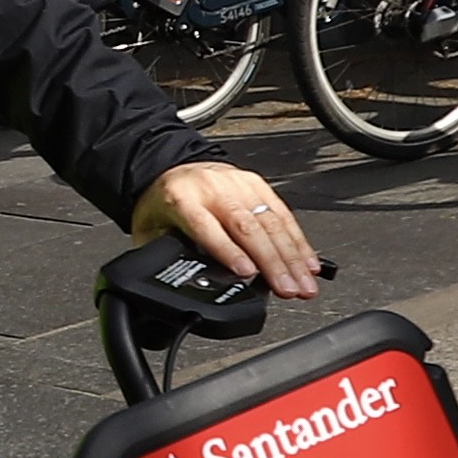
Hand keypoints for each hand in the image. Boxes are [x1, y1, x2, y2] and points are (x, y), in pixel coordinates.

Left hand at [139, 153, 326, 299]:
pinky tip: (307, 263)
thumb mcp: (150, 231)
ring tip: (304, 285)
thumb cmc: (163, 203)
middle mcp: (214, 189)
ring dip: (292, 257)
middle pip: (248, 227)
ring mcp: (238, 184)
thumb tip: (181, 287)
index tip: (247, 274)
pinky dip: (298, 241)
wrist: (171, 168)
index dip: (229, 252)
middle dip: (272, 262)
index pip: (208, 227)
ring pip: (271, 222)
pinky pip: (282, 214)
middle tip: (288, 289)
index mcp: (182, 199)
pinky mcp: (257, 185)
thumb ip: (165, 256)